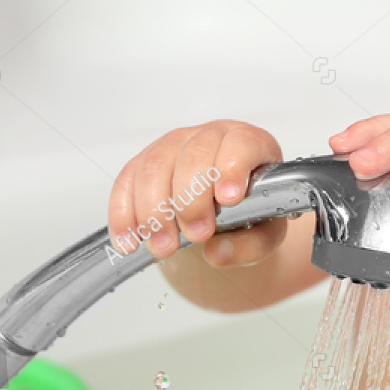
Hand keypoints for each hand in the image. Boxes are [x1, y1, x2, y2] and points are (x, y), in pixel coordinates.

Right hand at [108, 121, 285, 266]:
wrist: (228, 213)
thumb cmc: (252, 213)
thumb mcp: (265, 233)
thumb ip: (252, 245)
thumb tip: (218, 252)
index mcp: (248, 144)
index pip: (241, 144)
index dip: (232, 168)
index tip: (229, 199)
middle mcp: (210, 137)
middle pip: (193, 156)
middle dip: (191, 200)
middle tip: (197, 236)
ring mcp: (174, 146)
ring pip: (154, 166)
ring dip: (155, 210)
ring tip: (163, 247)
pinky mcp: (144, 163)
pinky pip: (126, 182)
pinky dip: (124, 214)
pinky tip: (129, 241)